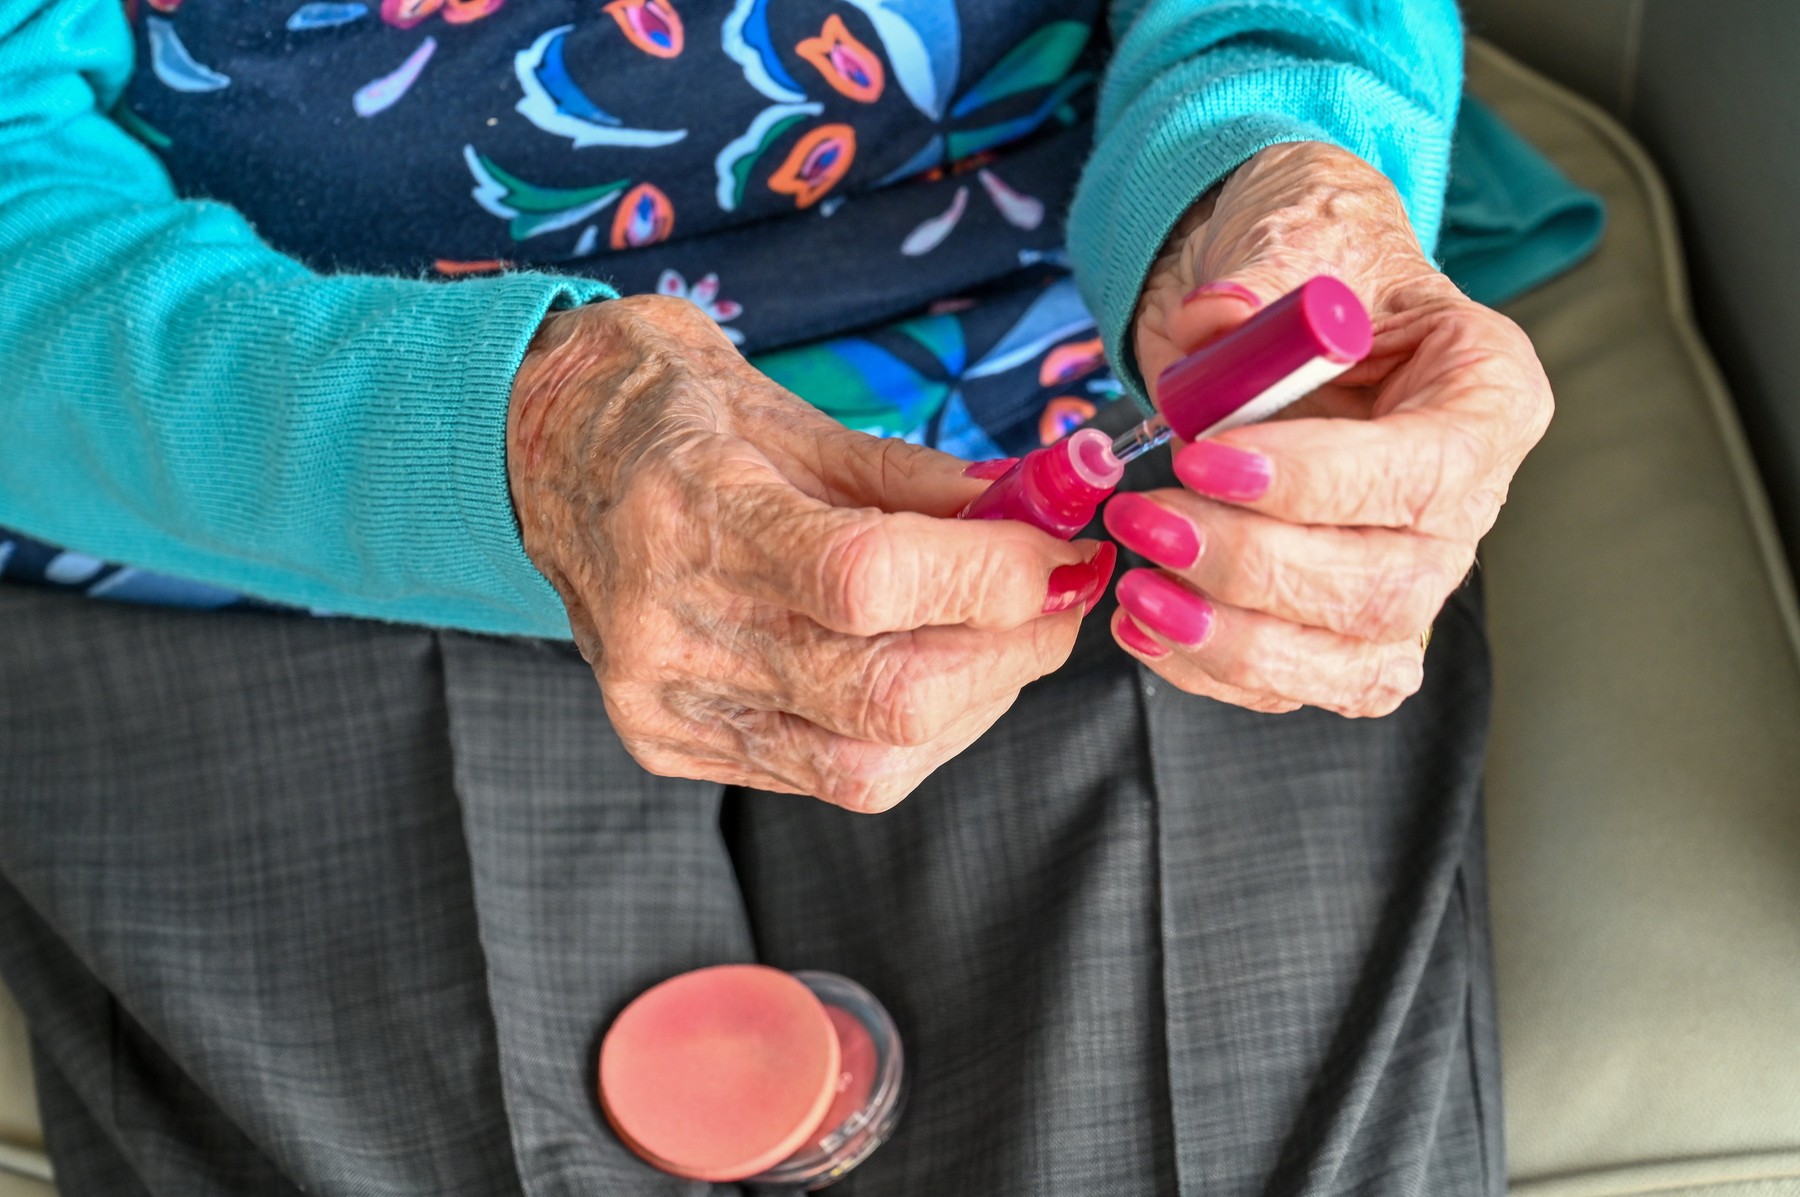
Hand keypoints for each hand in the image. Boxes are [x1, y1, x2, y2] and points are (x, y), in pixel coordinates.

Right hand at [507, 295, 1111, 810]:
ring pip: (868, 763)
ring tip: (1000, 635)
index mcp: (690, 514)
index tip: (1061, 549)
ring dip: (971, 704)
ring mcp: (664, 702)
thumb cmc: (658, 407)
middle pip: (885, 695)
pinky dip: (905, 731)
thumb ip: (909, 476)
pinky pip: (824, 775)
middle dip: (1011, 650)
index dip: (993, 576)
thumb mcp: (781, 407)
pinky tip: (924, 669)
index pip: (870, 580)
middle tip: (1059, 597)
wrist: (530, 451)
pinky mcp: (669, 744)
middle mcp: (668, 630)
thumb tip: (1030, 513)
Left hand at [1112, 142, 1552, 715]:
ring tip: (1140, 592)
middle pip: (1387, 584)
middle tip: (1147, 517)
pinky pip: (1300, 682)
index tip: (1204, 459)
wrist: (1283, 309)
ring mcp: (1411, 574)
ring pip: (1353, 659)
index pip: (1424, 471)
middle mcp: (1466, 504)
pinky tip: (1147, 626)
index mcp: (1487, 395)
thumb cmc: (1312, 262)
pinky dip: (1217, 670)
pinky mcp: (1346, 624)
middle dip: (1254, 565)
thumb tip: (1216, 319)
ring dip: (1236, 641)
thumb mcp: (1296, 228)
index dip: (1315, 480)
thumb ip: (1262, 274)